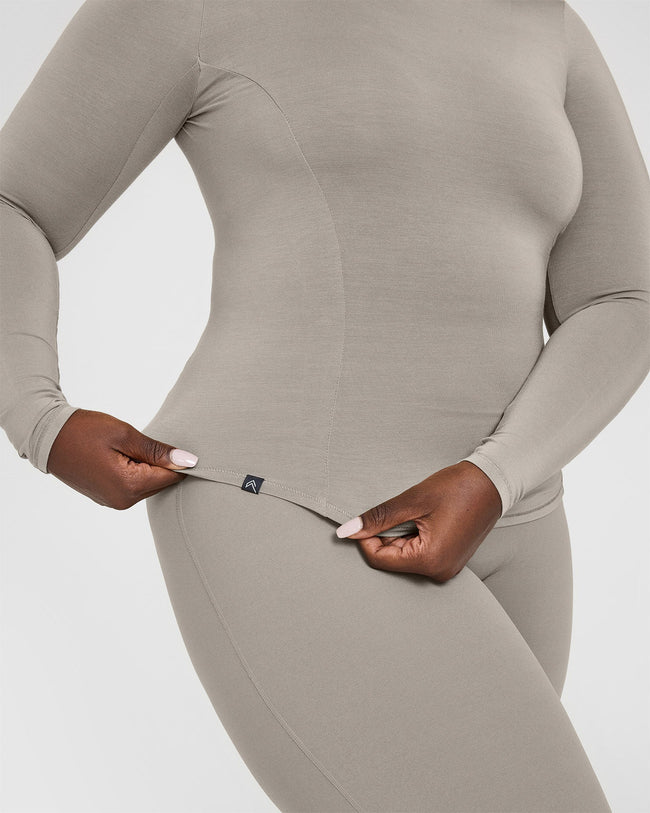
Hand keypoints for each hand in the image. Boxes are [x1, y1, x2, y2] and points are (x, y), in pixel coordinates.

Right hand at [46, 408, 198, 509]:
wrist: (48, 436)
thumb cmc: (84, 431)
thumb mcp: (125, 435)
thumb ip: (157, 451)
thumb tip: (189, 462)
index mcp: (129, 487)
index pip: (171, 478)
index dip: (178, 459)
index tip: (172, 442)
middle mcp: (123, 501)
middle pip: (160, 483)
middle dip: (161, 463)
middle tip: (143, 441)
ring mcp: (113, 501)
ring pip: (147, 485)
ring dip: (147, 467)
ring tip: (131, 447)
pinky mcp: (107, 497)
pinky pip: (133, 486)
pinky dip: (135, 471)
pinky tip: (123, 455)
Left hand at [335, 461, 502, 581]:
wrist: (493, 482)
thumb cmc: (457, 488)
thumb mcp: (413, 500)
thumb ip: (377, 518)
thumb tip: (345, 532)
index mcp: (429, 560)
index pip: (378, 558)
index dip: (366, 536)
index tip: (368, 515)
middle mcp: (439, 572)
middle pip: (391, 559)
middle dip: (385, 535)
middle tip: (401, 509)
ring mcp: (446, 569)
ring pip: (404, 556)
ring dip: (400, 535)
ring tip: (418, 513)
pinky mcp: (450, 561)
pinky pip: (419, 554)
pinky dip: (413, 537)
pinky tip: (426, 519)